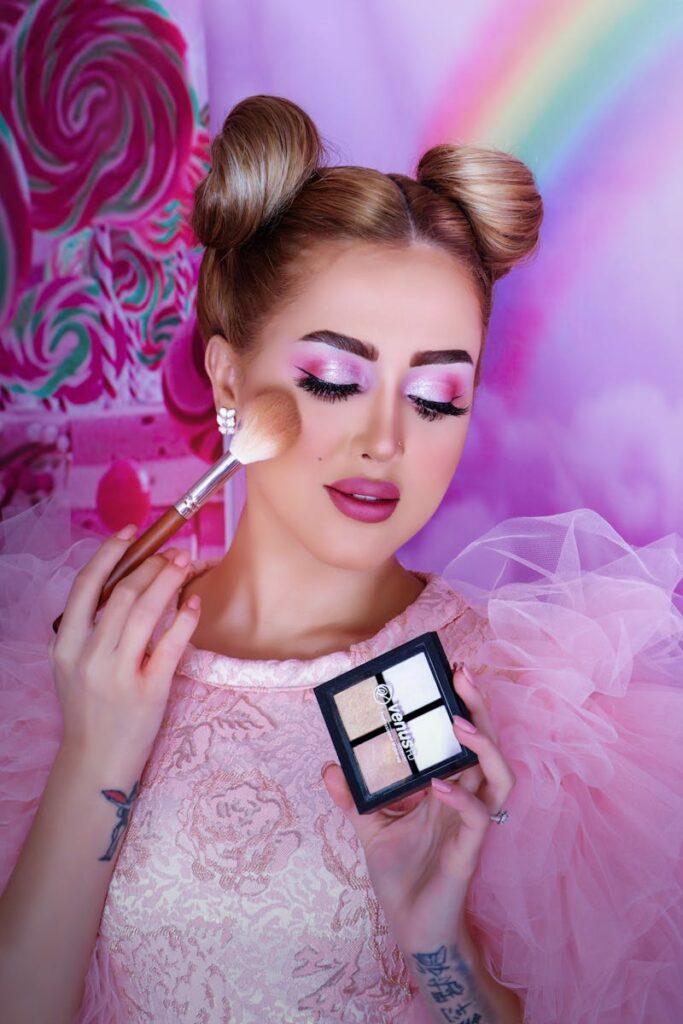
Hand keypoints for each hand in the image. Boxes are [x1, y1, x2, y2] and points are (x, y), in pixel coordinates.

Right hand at [47, 528, 200, 771]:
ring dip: (169, 580)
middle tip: (173, 552)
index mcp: (67, 646)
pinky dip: (184, 618)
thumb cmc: (89, 709)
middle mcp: (89, 656)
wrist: (95, 763)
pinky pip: (171, 644)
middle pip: (123, 593)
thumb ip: (88, 629)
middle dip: (151, 564)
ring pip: (146, 611)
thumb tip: (121, 581)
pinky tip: (194, 603)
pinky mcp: (149, 690)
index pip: (86, 586)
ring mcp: (118, 674)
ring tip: (185, 564)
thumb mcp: (72, 666)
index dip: (110, 553)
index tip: (131, 531)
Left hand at [321, 664, 514, 950]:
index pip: (464, 737)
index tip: (450, 670)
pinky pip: (477, 819)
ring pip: (498, 777)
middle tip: (462, 674)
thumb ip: (353, 796)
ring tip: (458, 723)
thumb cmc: (401, 873)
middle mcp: (465, 798)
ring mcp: (470, 823)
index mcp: (447, 786)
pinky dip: (462, 800)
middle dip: (480, 708)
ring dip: (483, 746)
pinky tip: (439, 787)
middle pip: (488, 745)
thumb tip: (328, 766)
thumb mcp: (370, 826)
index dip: (464, 704)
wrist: (411, 926)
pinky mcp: (468, 852)